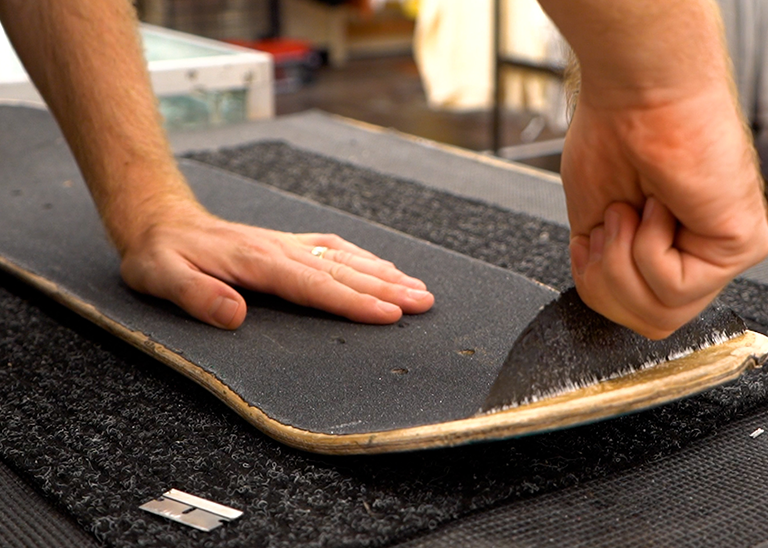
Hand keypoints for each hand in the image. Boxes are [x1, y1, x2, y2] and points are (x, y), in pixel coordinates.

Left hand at [119, 203, 433, 328]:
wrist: (161, 222)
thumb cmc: (161, 256)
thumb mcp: (161, 278)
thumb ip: (197, 296)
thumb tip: (234, 315)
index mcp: (257, 263)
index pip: (315, 286)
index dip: (354, 302)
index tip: (390, 314)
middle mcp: (281, 250)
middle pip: (342, 271)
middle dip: (387, 289)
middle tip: (424, 302)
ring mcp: (287, 244)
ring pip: (345, 258)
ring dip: (383, 273)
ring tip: (418, 288)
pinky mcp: (287, 243)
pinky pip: (335, 248)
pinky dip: (363, 258)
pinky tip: (382, 266)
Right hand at [564, 83, 767, 338]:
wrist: (632, 97)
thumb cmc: (612, 138)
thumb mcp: (593, 222)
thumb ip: (606, 265)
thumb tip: (604, 292)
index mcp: (670, 247)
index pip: (640, 313)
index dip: (600, 288)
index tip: (593, 241)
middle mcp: (702, 252)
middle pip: (650, 324)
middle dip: (608, 281)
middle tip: (613, 224)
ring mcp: (724, 251)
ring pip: (662, 315)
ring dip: (624, 261)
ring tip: (631, 211)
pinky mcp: (742, 243)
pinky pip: (676, 286)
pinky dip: (647, 246)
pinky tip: (657, 206)